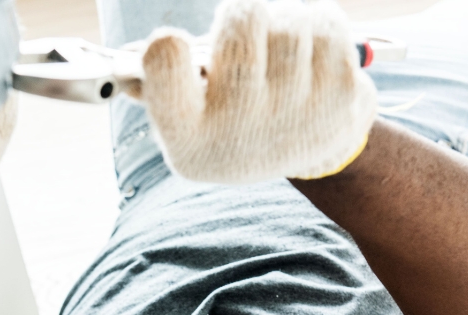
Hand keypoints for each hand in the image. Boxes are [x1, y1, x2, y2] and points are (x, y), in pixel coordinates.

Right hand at [138, 0, 376, 182]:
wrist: (309, 148)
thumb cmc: (234, 118)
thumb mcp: (189, 116)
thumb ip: (157, 84)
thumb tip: (127, 61)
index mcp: (188, 136)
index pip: (165, 68)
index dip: (166, 47)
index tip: (171, 44)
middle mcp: (240, 128)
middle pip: (242, 21)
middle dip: (242, 14)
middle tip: (242, 31)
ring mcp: (296, 113)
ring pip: (289, 20)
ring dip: (283, 19)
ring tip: (278, 48)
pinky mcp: (340, 96)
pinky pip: (326, 23)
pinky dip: (318, 25)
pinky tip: (310, 54)